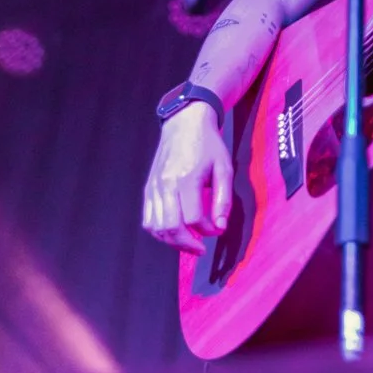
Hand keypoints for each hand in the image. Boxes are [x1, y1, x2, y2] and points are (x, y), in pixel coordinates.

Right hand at [141, 102, 232, 255]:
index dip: (207, 230)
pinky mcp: (148, 189)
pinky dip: (160, 232)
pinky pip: (148, 219)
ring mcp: (154, 187)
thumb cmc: (208, 145)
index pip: (194, 218)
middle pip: (171, 228)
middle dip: (188, 244)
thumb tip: (220, 227)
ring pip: (157, 227)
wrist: (184, 123)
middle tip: (201, 249)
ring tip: (189, 244)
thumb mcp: (224, 168)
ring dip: (173, 242)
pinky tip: (175, 233)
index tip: (218, 229)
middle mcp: (166, 185)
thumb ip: (223, 199)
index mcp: (186, 178)